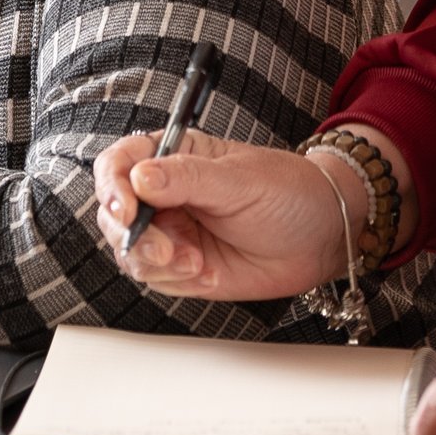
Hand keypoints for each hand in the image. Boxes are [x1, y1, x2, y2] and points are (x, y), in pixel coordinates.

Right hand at [92, 128, 348, 299]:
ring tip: (195, 262)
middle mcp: (165, 193)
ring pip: (130, 250)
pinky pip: (154, 277)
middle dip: (134, 236)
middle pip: (115, 212)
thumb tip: (140, 177)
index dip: (113, 186)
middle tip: (167, 250)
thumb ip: (188, 179)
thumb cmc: (290, 193)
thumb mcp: (240, 180)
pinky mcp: (182, 266)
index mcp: (175, 155)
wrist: (322, 237)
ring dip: (156, 262)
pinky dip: (174, 279)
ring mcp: (172, 231)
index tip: (127, 210)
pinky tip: (205, 272)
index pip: (121, 163)